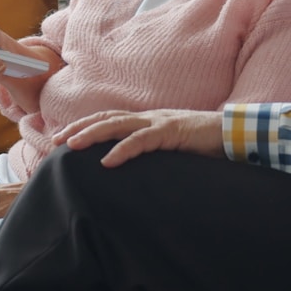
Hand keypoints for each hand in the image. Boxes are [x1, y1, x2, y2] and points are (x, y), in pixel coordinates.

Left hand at [55, 109, 224, 167]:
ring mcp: (160, 122)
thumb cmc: (207, 146)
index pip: (111, 120)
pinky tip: (108, 161)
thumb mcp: (174, 151)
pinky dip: (123, 150)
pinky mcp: (172, 132)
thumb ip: (155, 155)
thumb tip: (136, 171)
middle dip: (79, 128)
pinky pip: (143, 140)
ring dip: (92, 134)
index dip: (86, 126)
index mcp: (149, 122)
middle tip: (55, 141)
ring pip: (118, 124)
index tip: (64, 138)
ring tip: (71, 145)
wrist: (236, 135)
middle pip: (106, 118)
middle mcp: (150, 118)